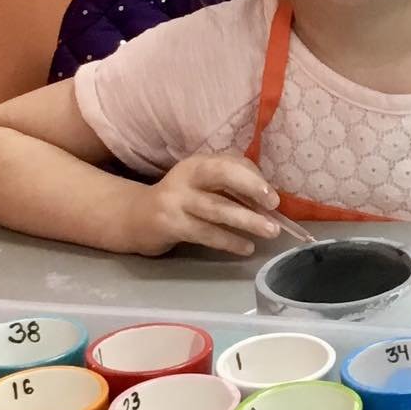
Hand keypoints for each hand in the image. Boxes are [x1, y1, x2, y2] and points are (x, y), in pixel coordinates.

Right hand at [123, 153, 282, 256]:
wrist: (136, 218)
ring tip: (270, 231)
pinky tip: (246, 247)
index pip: (229, 162)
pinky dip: (228, 241)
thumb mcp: (201, 184)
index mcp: (198, 163)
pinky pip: (205, 233)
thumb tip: (266, 196)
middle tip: (274, 205)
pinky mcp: (170, 224)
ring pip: (217, 209)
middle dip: (251, 187)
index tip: (273, 196)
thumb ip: (230, 184)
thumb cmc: (182, 200)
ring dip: (247, 221)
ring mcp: (176, 200)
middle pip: (221, 175)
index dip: (253, 177)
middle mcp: (186, 177)